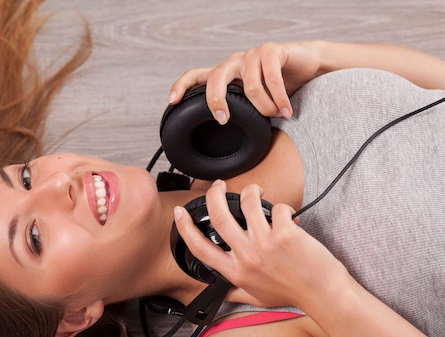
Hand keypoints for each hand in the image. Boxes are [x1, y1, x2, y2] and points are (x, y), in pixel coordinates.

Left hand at [168, 42, 322, 122]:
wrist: (307, 67)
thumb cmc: (276, 89)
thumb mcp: (252, 104)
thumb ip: (238, 113)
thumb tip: (224, 144)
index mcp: (225, 75)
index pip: (195, 76)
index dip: (181, 86)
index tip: (171, 101)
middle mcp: (234, 63)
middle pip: (215, 78)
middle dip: (216, 101)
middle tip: (222, 119)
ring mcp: (252, 55)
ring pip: (250, 86)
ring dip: (264, 108)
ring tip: (277, 116)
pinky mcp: (271, 51)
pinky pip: (272, 79)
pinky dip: (279, 99)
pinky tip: (286, 111)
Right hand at [173, 181, 350, 310]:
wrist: (322, 294)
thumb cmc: (293, 294)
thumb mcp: (256, 297)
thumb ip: (235, 292)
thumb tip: (222, 293)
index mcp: (235, 271)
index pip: (200, 248)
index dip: (185, 228)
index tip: (180, 214)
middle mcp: (246, 256)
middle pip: (218, 216)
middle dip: (214, 194)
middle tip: (218, 186)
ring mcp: (265, 243)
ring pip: (247, 202)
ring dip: (251, 191)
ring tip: (256, 191)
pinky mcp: (285, 233)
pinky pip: (278, 208)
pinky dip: (283, 207)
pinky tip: (288, 214)